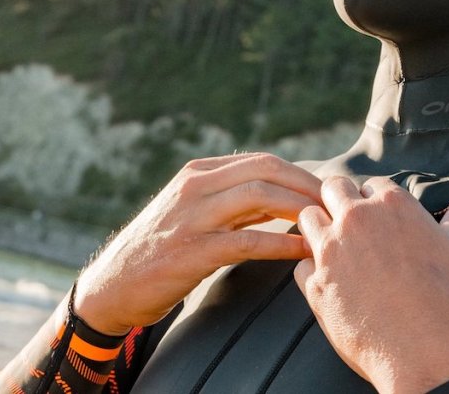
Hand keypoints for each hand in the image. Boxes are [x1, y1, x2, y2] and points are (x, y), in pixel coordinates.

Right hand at [75, 153, 320, 335]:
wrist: (110, 287)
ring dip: (300, 207)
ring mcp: (192, 217)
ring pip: (259, 196)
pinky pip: (248, 240)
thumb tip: (283, 197)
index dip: (300, 173)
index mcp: (197, 174)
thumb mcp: (193, 214)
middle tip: (338, 204)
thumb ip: (232, 202)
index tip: (328, 191)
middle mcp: (194, 187)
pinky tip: (304, 251)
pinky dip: (282, 244)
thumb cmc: (159, 253)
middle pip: (266, 169)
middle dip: (307, 184)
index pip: (261, 161)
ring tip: (328, 223)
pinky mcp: (192, 250)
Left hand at [293, 176, 448, 393]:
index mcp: (393, 205)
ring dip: (318, 228)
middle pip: (333, 188)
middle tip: (349, 224)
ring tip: (333, 248)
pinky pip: (301, 264)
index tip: (378, 217)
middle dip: (339, 201)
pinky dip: (311, 270)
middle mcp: (356, 219)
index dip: (374, 200)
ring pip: (307, 218)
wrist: (429, 351)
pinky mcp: (315, 282)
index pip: (372, 185)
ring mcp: (331, 249)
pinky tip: (329, 282)